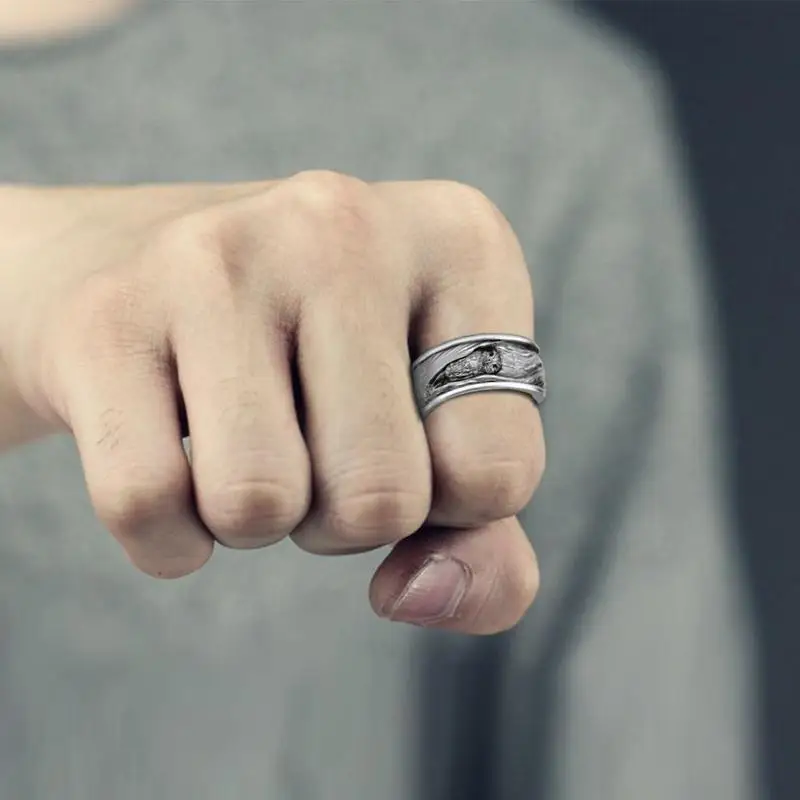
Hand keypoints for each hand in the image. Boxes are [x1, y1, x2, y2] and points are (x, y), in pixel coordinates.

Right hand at [0, 171, 544, 632]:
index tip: (410, 442)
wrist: (168, 274)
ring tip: (252, 437)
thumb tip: (420, 596)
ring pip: (257, 506)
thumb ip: (487, 545)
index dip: (452, 504)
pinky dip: (171, 534)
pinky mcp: (105, 314)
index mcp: (463, 244)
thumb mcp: (443, 433)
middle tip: (317, 444)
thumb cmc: (333, 367)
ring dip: (261, 521)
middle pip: (381, 499)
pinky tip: (176, 457)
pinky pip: (147, 506)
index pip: (498, 472)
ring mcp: (217, 257)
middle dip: (348, 518)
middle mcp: (345, 224)